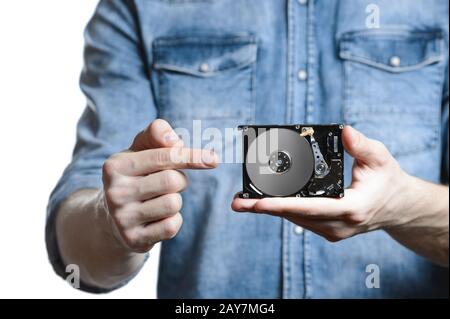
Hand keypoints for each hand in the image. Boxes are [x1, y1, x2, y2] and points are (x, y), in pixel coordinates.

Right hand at [101, 119, 217, 252]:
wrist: (111, 217)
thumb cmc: (135, 175)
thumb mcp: (140, 150)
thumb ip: (156, 135)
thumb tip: (175, 140)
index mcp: (116, 166)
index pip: (164, 156)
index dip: (192, 156)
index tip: (214, 159)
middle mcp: (115, 192)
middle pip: (172, 181)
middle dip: (180, 180)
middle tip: (169, 183)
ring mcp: (122, 218)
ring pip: (173, 204)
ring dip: (175, 200)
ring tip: (159, 199)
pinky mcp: (133, 239)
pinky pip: (171, 226)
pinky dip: (172, 220)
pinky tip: (157, 217)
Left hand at [232, 126, 412, 241]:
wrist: (398, 207)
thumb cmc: (388, 181)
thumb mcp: (381, 158)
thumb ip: (361, 145)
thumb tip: (343, 131)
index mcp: (352, 208)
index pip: (310, 208)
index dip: (281, 205)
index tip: (257, 202)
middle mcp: (338, 225)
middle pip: (294, 216)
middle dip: (264, 208)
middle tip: (237, 202)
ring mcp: (332, 231)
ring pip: (294, 220)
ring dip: (269, 210)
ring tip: (243, 201)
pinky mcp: (327, 231)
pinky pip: (300, 220)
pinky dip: (281, 210)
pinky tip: (263, 202)